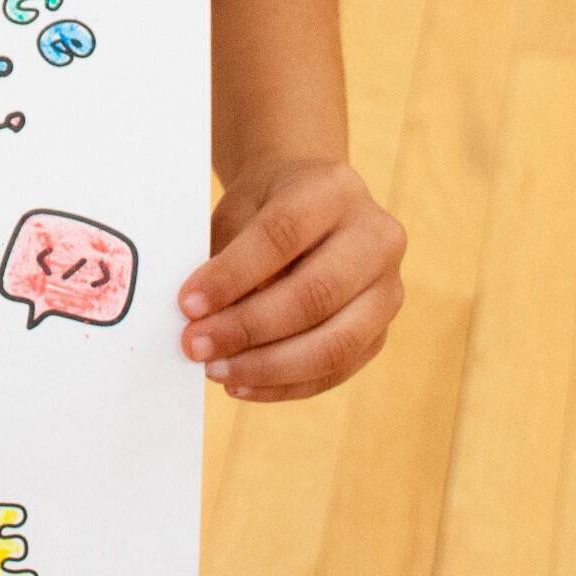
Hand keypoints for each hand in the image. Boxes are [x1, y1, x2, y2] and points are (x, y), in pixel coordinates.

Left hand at [177, 158, 403, 400]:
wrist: (312, 204)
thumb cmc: (267, 208)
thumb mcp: (242, 210)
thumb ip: (227, 258)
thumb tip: (200, 320)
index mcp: (335, 190)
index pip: (282, 236)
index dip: (233, 275)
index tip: (188, 304)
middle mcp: (376, 238)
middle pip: (315, 294)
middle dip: (248, 328)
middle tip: (196, 345)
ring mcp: (387, 289)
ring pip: (334, 344)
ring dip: (268, 367)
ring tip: (216, 370)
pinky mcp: (380, 332)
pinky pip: (336, 371)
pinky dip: (284, 385)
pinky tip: (242, 384)